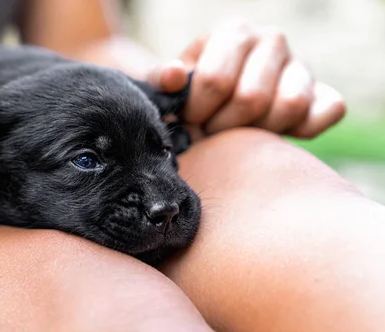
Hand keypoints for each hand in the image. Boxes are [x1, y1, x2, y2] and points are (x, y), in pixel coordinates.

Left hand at [148, 21, 345, 137]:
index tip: (189, 120)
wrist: (220, 103)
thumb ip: (163, 80)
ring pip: (291, 106)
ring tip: (239, 133)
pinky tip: (275, 135)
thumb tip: (174, 76)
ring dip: (259, 132)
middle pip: (251, 99)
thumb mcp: (170, 85)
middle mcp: (272, 40)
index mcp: (233, 33)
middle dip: (224, 126)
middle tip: (212, 131)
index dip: (197, 112)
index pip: (215, 81)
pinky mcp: (324, 92)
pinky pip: (330, 111)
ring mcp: (302, 65)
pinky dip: (304, 129)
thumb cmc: (192, 94)